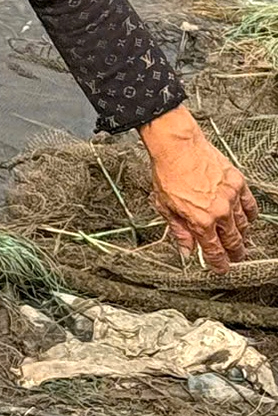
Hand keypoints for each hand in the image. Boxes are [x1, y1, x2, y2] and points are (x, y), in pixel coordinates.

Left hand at [140, 106, 258, 270]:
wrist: (177, 147)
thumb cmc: (167, 172)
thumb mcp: (165, 206)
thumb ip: (178, 230)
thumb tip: (186, 250)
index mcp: (200, 220)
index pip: (213, 250)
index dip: (218, 263)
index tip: (221, 269)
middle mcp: (219, 212)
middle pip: (232, 240)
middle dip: (234, 253)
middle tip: (235, 258)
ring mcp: (231, 198)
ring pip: (243, 225)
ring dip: (243, 236)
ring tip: (241, 242)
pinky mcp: (238, 183)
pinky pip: (250, 205)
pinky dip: (250, 215)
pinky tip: (248, 220)